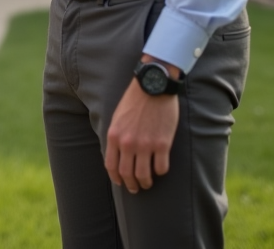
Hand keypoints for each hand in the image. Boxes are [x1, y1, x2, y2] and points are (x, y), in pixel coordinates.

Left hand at [104, 56, 181, 192]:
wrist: (154, 86)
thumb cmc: (135, 100)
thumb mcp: (118, 117)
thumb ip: (116, 136)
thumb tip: (117, 155)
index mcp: (114, 136)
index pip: (111, 166)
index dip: (116, 178)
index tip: (121, 182)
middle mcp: (128, 143)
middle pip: (127, 174)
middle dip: (131, 185)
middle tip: (136, 188)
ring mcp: (145, 145)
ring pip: (144, 175)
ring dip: (146, 182)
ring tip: (148, 182)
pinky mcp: (162, 144)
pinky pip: (161, 168)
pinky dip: (161, 172)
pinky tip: (160, 168)